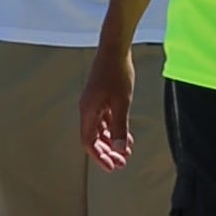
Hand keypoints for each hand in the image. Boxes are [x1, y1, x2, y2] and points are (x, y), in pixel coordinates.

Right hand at [79, 45, 139, 173]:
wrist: (115, 48)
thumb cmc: (118, 73)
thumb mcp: (122, 102)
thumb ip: (119, 126)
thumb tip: (117, 149)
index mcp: (88, 111)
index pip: (89, 142)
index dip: (100, 157)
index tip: (113, 167)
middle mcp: (88, 109)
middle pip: (94, 138)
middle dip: (107, 152)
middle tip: (122, 163)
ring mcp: (94, 103)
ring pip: (100, 130)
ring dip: (112, 142)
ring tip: (126, 153)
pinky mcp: (102, 97)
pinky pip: (106, 120)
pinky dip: (115, 130)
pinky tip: (128, 137)